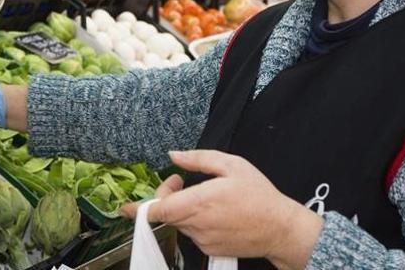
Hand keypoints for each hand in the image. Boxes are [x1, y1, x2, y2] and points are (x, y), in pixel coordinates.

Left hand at [119, 150, 322, 269]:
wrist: (280, 229)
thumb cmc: (258, 195)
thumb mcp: (232, 165)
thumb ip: (198, 158)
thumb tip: (173, 155)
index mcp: (199, 201)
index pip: (157, 210)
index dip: (137, 209)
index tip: (124, 207)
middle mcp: (197, 224)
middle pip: (165, 213)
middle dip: (165, 196)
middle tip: (179, 181)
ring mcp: (202, 240)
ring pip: (178, 222)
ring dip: (180, 208)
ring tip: (202, 195)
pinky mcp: (209, 250)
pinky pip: (192, 233)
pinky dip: (194, 221)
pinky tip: (213, 212)